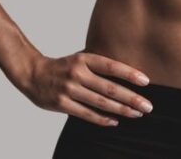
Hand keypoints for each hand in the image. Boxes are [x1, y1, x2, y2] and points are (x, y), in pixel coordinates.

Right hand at [22, 51, 153, 126]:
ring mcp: (68, 89)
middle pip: (109, 88)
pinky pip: (87, 114)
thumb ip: (97, 64)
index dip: (129, 73)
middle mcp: (76, 73)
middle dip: (131, 98)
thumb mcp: (77, 59)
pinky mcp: (62, 103)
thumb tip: (127, 71)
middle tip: (148, 106)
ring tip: (137, 114)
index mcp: (81, 59)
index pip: (110, 66)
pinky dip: (103, 119)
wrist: (32, 74)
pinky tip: (115, 121)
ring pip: (101, 103)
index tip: (146, 81)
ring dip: (121, 110)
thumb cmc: (61, 67)